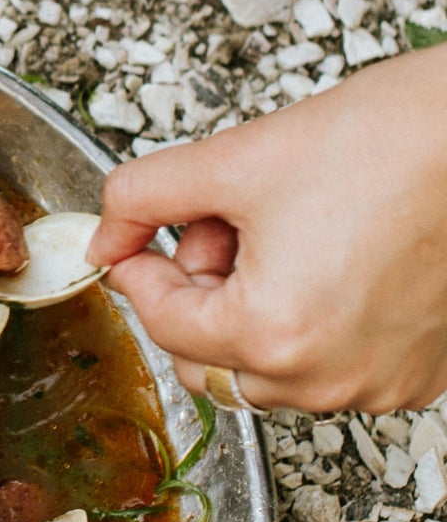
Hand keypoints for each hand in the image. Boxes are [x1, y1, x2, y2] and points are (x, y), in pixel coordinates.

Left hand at [88, 49, 446, 413]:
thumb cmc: (394, 140)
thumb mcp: (234, 160)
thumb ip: (142, 199)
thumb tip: (107, 235)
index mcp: (275, 336)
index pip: (162, 322)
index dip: (140, 268)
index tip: (138, 237)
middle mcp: (330, 378)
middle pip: (207, 360)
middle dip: (195, 293)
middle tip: (218, 224)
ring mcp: (380, 381)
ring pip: (265, 368)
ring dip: (248, 308)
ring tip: (281, 231)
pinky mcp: (420, 371)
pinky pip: (330, 364)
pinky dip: (308, 321)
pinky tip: (329, 255)